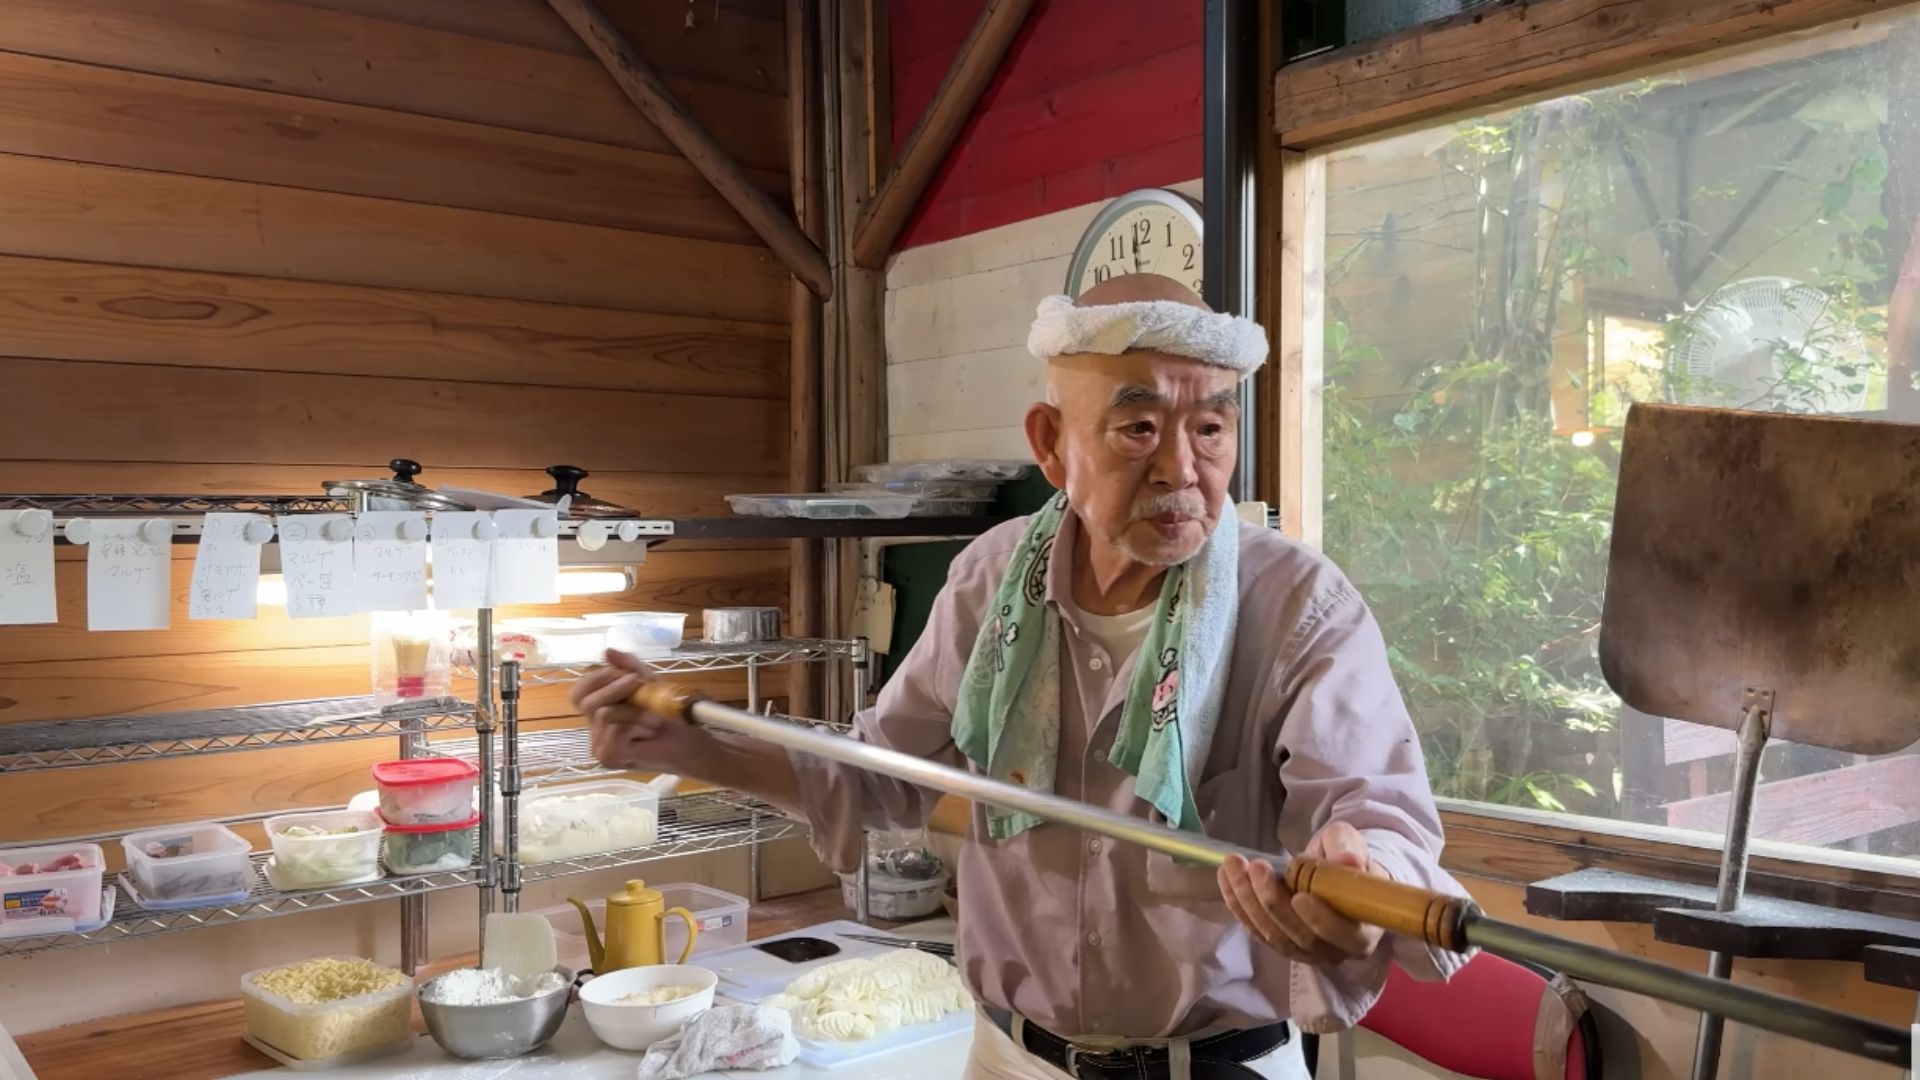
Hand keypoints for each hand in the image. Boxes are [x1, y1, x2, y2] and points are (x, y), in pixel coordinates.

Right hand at [571, 649, 695, 770]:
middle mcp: (594, 729)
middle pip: (587, 702)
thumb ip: (628, 667)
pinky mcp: (610, 757)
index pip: (578, 693)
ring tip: (654, 718)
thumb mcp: (648, 683)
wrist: (689, 740)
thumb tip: (607, 651)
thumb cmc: (668, 714)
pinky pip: (615, 730)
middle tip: (640, 685)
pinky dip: (637, 725)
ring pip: (604, 715)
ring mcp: (600, 746)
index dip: (596, 678)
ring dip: (635, 711)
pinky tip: (650, 732)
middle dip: (616, 688)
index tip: (624, 673)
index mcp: (599, 711)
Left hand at [1217, 821, 1386, 967]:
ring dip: (1248, 901)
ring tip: (1233, 866)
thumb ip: (1347, 849)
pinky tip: (1226, 877)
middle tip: (1256, 867)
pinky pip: (1256, 930)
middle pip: (1301, 936)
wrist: (1331, 870)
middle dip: (1272, 902)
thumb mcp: (1348, 843)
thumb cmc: (1343, 859)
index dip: (1321, 920)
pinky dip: (1237, 904)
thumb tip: (1348, 861)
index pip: (1345, 935)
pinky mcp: (1280, 943)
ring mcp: (1304, 951)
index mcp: (1363, 929)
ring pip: (1273, 935)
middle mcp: (1335, 949)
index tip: (1299, 896)